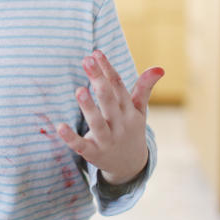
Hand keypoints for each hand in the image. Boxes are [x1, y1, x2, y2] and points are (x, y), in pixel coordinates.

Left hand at [57, 49, 163, 183]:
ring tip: (79, 90)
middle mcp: (119, 123)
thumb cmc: (131, 130)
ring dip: (88, 107)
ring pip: (97, 122)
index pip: (118, 86)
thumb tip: (159, 68)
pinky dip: (71, 138)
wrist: (130, 166)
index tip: (96, 53)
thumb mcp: (139, 110)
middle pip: (109, 100)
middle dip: (99, 80)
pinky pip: (82, 146)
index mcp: (129, 110)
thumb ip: (144, 88)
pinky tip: (60, 127)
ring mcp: (107, 139)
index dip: (107, 69)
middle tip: (86, 61)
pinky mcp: (94, 153)